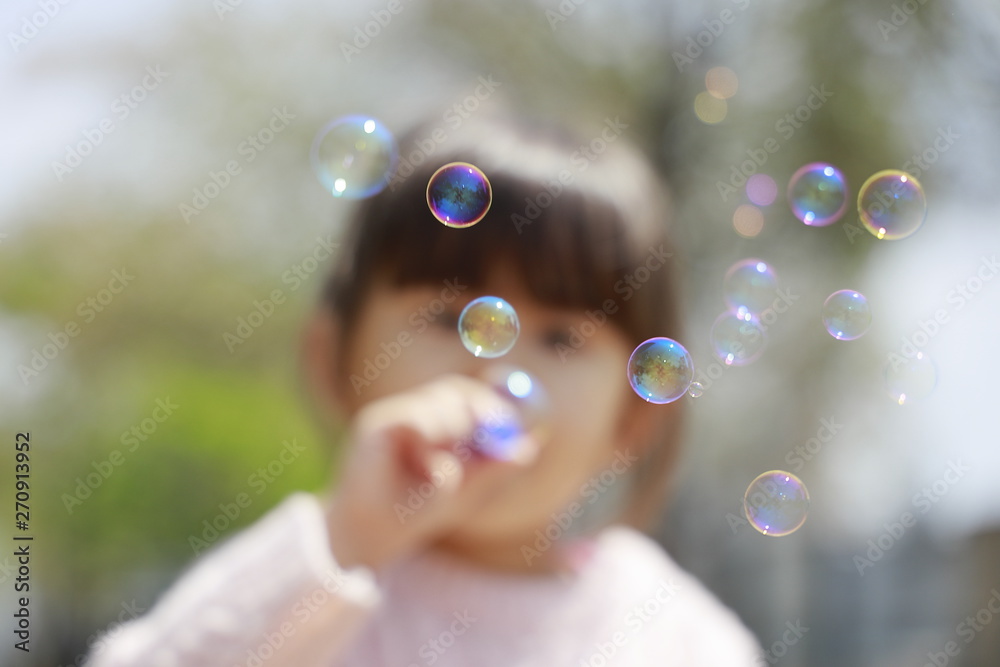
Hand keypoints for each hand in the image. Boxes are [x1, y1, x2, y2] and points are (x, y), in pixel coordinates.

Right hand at [322, 374, 538, 570]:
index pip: (469, 397)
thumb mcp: (466, 493)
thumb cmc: (416, 513)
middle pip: (455, 390)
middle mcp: (416, 414)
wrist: (374, 535)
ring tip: (443, 478)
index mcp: (437, 425)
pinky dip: (430, 444)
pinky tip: (423, 471)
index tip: (513, 424)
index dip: (493, 404)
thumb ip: (495, 469)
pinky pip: (416, 419)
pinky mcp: (376, 423)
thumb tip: (532, 446)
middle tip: (496, 431)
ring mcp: (395, 414)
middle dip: (480, 409)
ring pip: (439, 404)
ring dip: (454, 435)